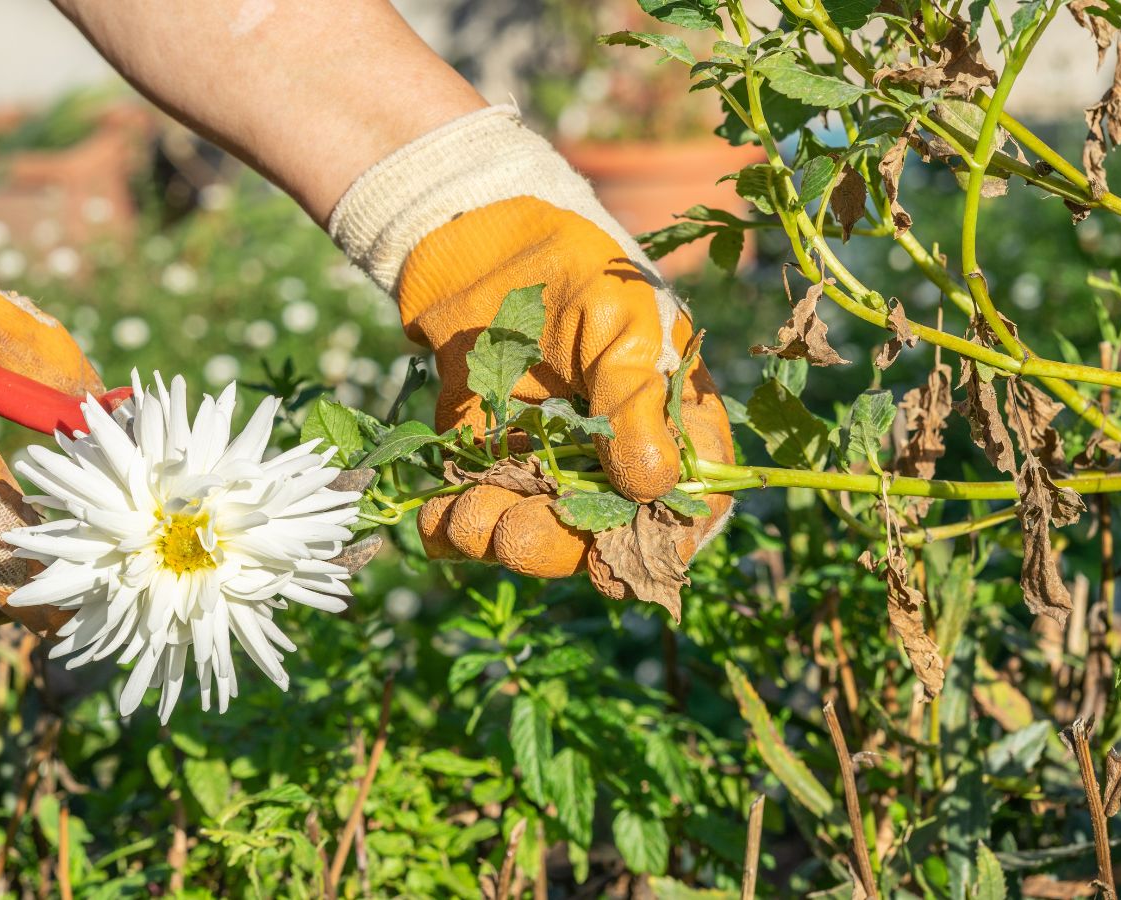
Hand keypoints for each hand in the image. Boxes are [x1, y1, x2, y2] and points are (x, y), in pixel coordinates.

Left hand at [329, 108, 734, 583]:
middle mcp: (615, 460)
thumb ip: (634, 402)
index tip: (609, 559)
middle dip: (553, 547)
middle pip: (601, 539)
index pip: (688, 509)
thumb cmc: (573, 269)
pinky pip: (473, 518)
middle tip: (510, 534)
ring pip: (533, 536)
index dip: (656, 545)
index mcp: (672, 427)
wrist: (477, 244)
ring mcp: (550, 467)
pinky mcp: (488, 465)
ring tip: (462, 519)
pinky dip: (450, 529)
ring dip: (497, 540)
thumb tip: (656, 486)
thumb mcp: (619, 323)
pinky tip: (432, 520)